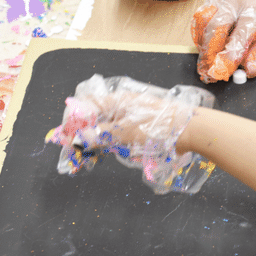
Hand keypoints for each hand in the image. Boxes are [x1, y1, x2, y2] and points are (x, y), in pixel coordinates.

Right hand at [46, 75, 214, 193]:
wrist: (190, 130)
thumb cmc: (157, 127)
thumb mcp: (125, 132)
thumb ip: (99, 135)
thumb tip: (77, 137)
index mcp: (117, 100)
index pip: (86, 105)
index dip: (73, 121)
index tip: (64, 138)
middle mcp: (124, 105)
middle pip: (96, 117)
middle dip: (85, 134)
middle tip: (79, 153)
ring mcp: (134, 115)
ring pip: (109, 127)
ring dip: (100, 140)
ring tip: (95, 155)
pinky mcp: (143, 126)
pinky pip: (122, 133)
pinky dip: (115, 142)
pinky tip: (116, 151)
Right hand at [191, 0, 255, 82]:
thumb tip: (249, 70)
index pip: (239, 35)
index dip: (228, 56)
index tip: (221, 73)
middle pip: (215, 27)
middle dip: (208, 54)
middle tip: (208, 72)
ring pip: (202, 20)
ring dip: (202, 44)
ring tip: (207, 62)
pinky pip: (202, 13)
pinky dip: (202, 31)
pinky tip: (209, 45)